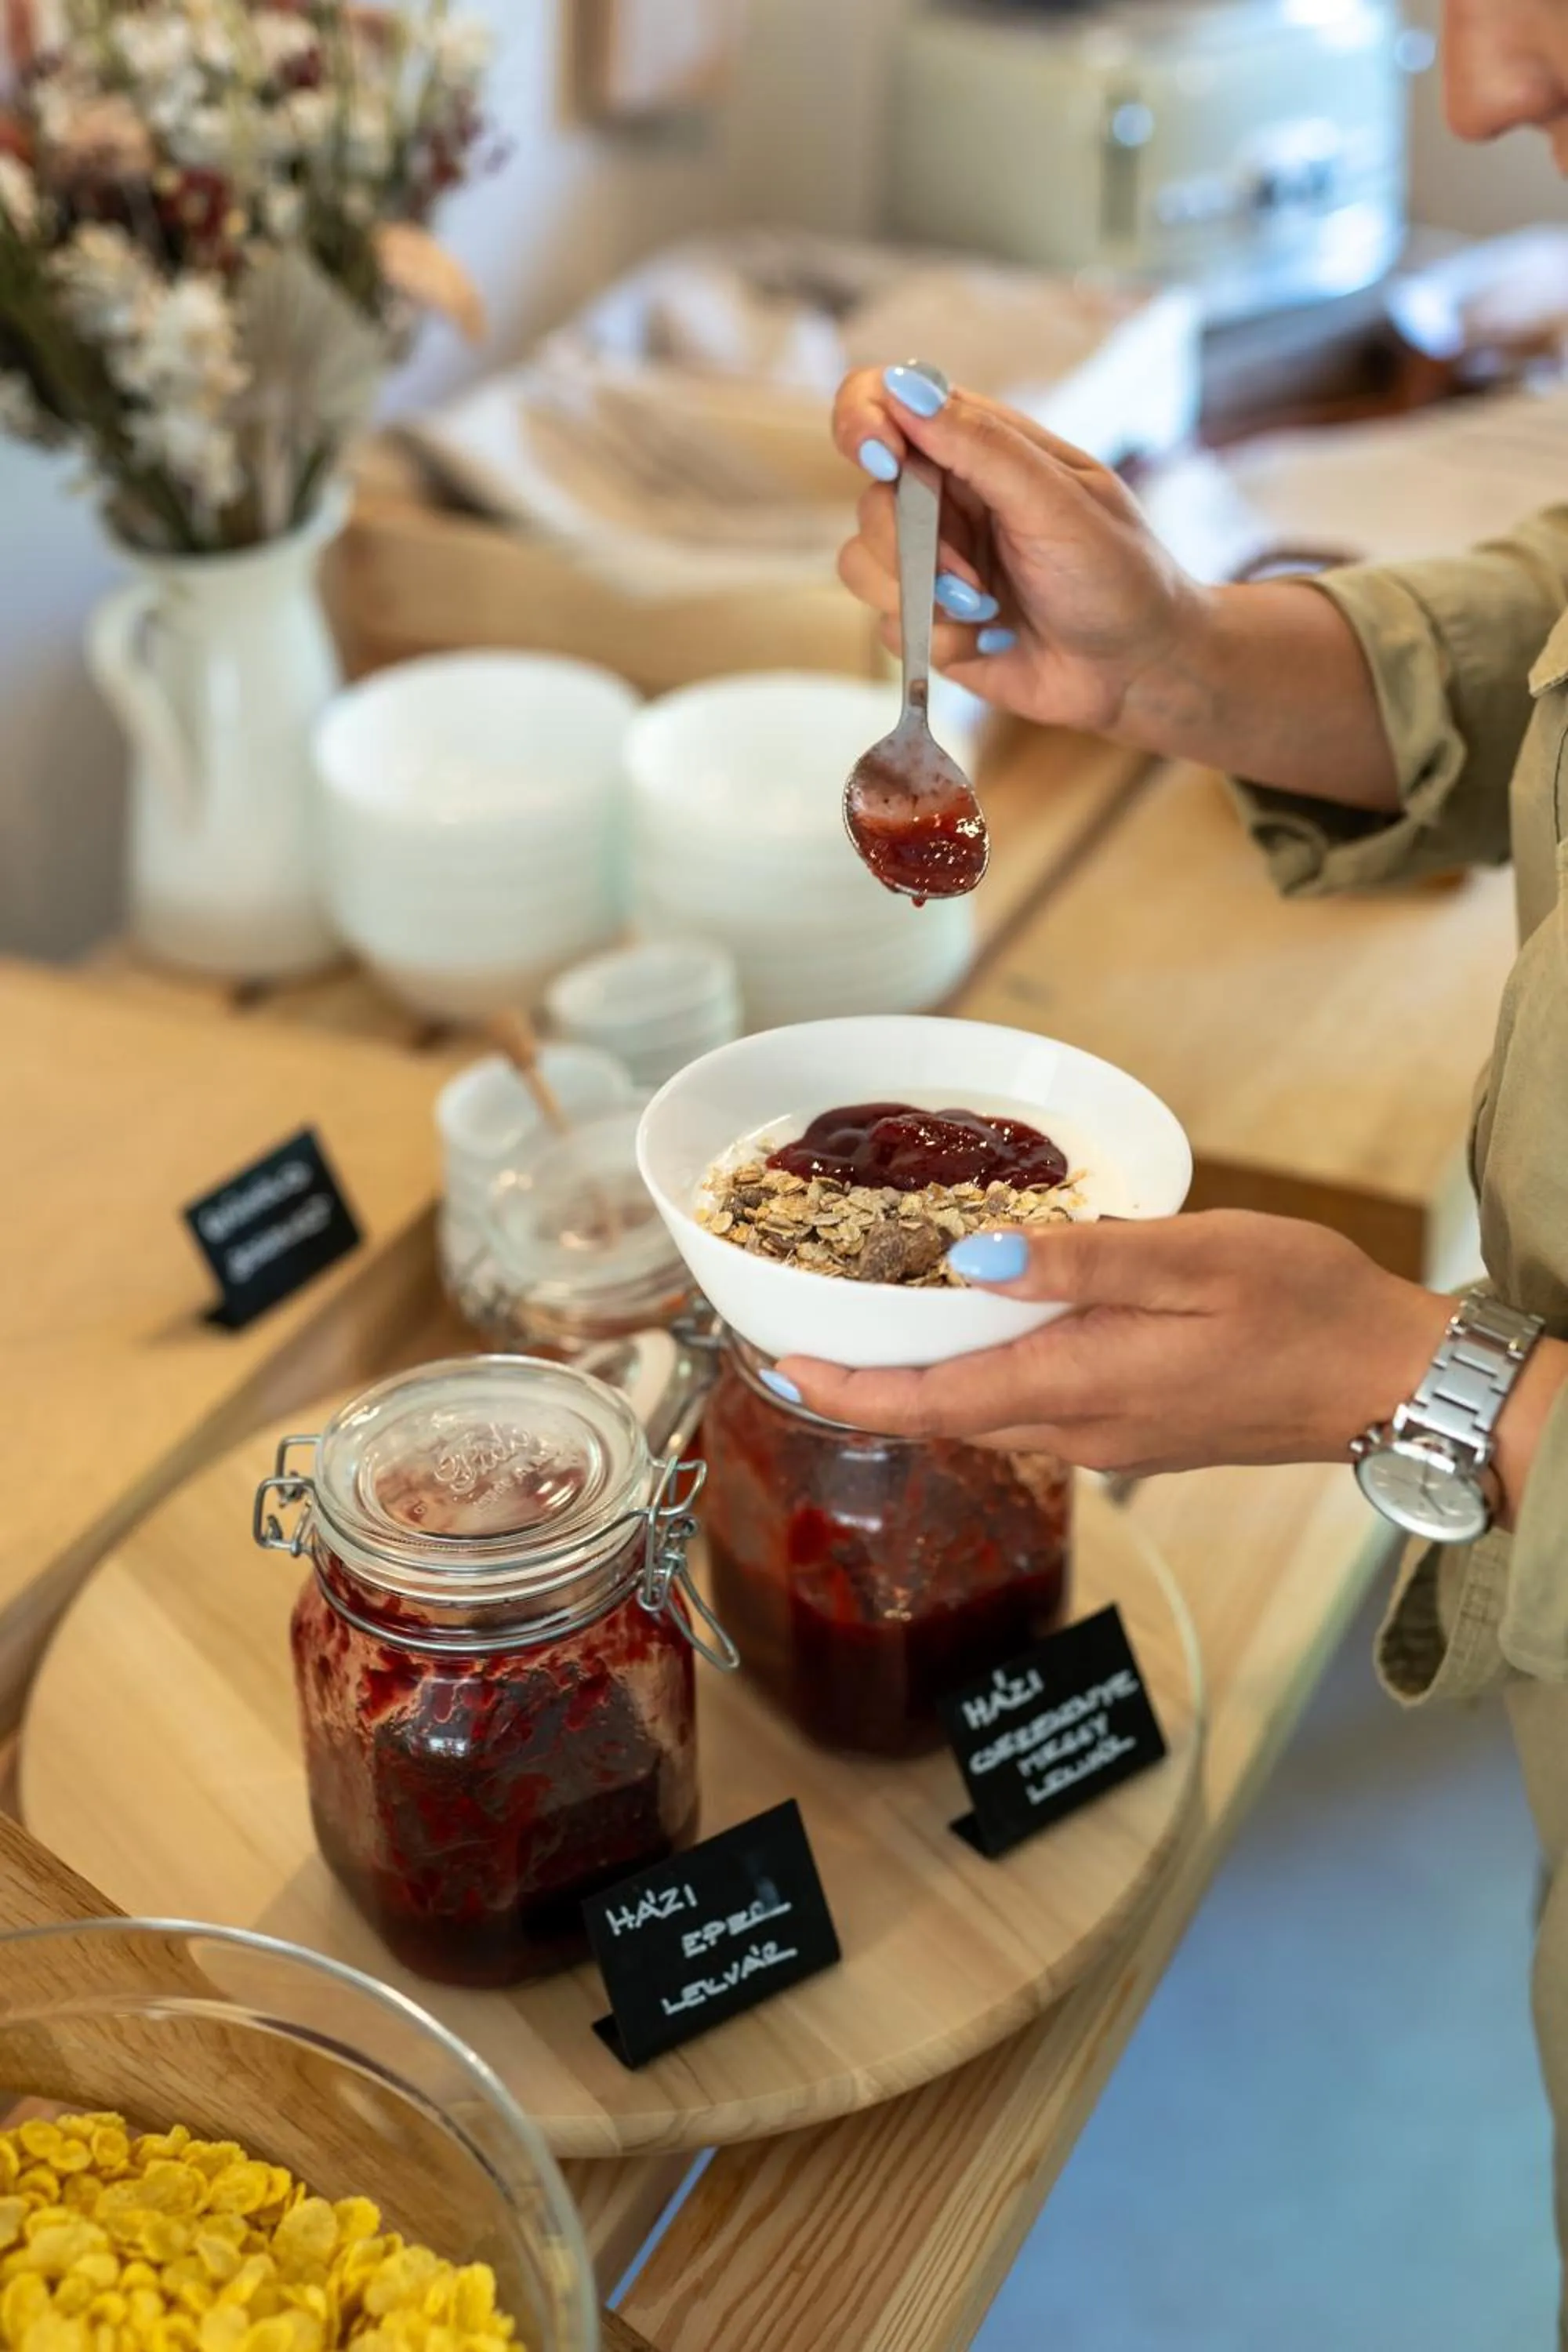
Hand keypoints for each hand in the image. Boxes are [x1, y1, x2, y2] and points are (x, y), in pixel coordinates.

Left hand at [777, 1210, 1453, 1478]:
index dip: (846, 1386)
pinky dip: (985, 1379)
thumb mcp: (1194, 1259)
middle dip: (869, 1385)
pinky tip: (986, 1336)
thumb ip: (1080, 1263)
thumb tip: (974, 1263)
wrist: (1391, 1381)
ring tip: (876, 1331)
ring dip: (924, 1384)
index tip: (780, 1363)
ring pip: (989, 1415)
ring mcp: (1113, 1437)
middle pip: (946, 1414)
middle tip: (806, 1337)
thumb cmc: (1305, 1308)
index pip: (930, 1401)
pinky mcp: (1142, 1430)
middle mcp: (1083, 1427)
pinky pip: (1035, 1410)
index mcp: (1081, 1384)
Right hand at [833, 361, 1206, 740]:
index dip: (863, 421)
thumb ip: (981, 446)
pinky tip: (992, 640)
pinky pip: (888, 626)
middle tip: (969, 579)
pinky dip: (938, 641)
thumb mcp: (1058, 502)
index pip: (885, 401)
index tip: (882, 458)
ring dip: (922, 598)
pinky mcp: (930, 623)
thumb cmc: (1119, 574)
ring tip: (987, 612)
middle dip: (909, 545)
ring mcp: (934, 563)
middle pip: (870, 499)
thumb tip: (906, 389)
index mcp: (979, 447)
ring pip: (863, 565)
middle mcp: (947, 498)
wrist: (1139, 670)